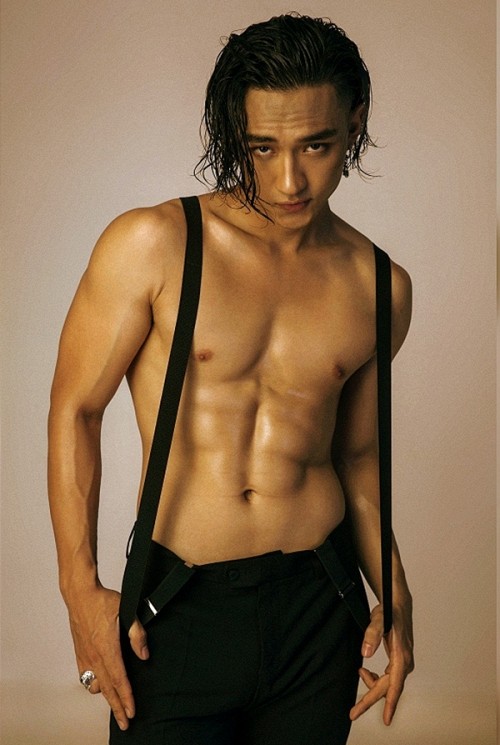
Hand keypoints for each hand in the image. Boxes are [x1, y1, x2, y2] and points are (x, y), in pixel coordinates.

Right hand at [67, 585, 148, 730]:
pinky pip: (85, 676)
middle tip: (125, 722)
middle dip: (117, 708)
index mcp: (106, 648)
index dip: (127, 698)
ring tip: (116, 704)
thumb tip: (143, 654)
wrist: (80, 594)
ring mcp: (85, 655)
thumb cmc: (102, 601)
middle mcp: (94, 656)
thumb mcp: (126, 611)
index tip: (132, 711)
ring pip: (96, 684)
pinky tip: (98, 686)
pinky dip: (93, 685)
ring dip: (106, 697)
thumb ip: (136, 634)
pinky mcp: (79, 652)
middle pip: (108, 689)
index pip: (119, 679)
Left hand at [350, 602, 413, 724]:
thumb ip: (371, 635)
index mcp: (401, 657)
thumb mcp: (378, 620)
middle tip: (354, 712)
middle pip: (388, 689)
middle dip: (370, 700)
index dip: (390, 704)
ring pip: (387, 684)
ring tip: (360, 672)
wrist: (398, 606)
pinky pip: (387, 678)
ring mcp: (402, 664)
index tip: (386, 720)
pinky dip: (375, 679)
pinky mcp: (398, 662)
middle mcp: (404, 663)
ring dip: (372, 685)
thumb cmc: (389, 612)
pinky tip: (366, 672)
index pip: (395, 685)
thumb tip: (365, 653)